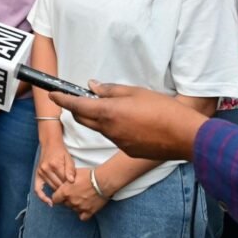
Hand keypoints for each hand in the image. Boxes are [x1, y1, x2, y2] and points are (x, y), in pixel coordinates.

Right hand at [34, 139, 75, 205]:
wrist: (50, 144)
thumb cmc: (61, 152)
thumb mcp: (69, 158)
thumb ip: (71, 169)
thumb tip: (71, 181)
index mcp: (55, 165)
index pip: (64, 182)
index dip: (71, 187)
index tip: (77, 191)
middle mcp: (46, 169)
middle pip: (57, 186)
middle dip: (66, 191)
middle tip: (73, 196)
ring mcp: (41, 172)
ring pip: (51, 187)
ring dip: (58, 193)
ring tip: (66, 197)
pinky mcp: (37, 174)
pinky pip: (37, 189)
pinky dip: (42, 197)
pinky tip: (49, 202)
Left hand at [49, 81, 205, 160]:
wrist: (184, 135)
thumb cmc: (162, 109)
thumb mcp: (135, 92)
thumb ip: (111, 90)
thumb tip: (93, 87)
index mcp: (108, 113)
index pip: (76, 106)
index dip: (62, 100)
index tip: (53, 94)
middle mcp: (108, 130)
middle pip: (83, 119)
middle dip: (77, 109)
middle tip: (81, 99)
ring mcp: (117, 142)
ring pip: (99, 128)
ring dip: (98, 118)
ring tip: (115, 108)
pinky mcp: (127, 150)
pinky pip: (113, 137)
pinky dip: (113, 128)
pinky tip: (130, 122)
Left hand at [50, 168, 107, 220]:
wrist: (102, 181)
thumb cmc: (88, 175)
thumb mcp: (73, 173)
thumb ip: (66, 179)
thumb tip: (63, 181)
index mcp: (65, 191)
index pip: (55, 199)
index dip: (57, 197)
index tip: (59, 195)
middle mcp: (71, 201)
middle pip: (65, 204)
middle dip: (67, 199)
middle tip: (73, 193)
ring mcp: (80, 207)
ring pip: (73, 209)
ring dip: (75, 205)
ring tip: (81, 198)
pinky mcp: (89, 211)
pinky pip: (83, 217)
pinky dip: (83, 213)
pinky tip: (84, 208)